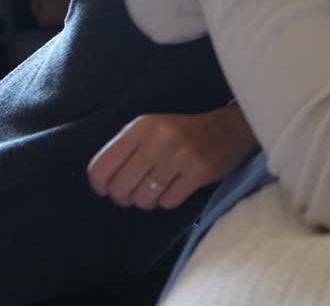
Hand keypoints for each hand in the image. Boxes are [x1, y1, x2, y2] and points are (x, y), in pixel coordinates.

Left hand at [87, 103, 256, 209]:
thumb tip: (103, 184)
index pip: (101, 166)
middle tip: (134, 193)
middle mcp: (159, 139)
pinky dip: (168, 201)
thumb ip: (126, 149)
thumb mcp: (152, 129)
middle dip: (124, 197)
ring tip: (156, 191)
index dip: (100, 185)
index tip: (108, 189)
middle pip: (120, 187)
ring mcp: (180, 156)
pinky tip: (175, 189)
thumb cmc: (183, 133)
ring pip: (143, 199)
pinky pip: (168, 202)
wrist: (229, 128)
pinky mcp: (199, 172)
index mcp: (142, 126)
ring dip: (146, 201)